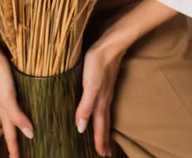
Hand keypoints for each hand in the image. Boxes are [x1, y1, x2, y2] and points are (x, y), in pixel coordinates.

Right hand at [0, 49, 33, 157]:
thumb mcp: (8, 98)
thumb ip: (17, 116)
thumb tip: (30, 135)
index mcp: (4, 112)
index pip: (10, 136)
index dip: (14, 150)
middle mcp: (5, 106)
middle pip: (12, 128)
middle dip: (17, 141)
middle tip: (25, 151)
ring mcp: (6, 96)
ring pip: (14, 115)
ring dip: (20, 125)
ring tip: (28, 132)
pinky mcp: (10, 86)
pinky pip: (17, 103)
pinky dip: (22, 109)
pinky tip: (28, 105)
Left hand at [75, 40, 125, 157]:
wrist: (110, 44)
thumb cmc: (98, 63)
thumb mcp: (90, 85)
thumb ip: (86, 106)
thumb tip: (81, 128)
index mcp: (100, 102)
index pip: (100, 127)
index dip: (100, 142)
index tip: (101, 155)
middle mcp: (104, 99)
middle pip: (105, 123)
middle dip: (105, 139)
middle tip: (106, 154)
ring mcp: (106, 90)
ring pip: (105, 114)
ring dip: (104, 128)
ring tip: (105, 137)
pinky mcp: (104, 82)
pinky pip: (104, 104)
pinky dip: (102, 113)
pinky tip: (100, 109)